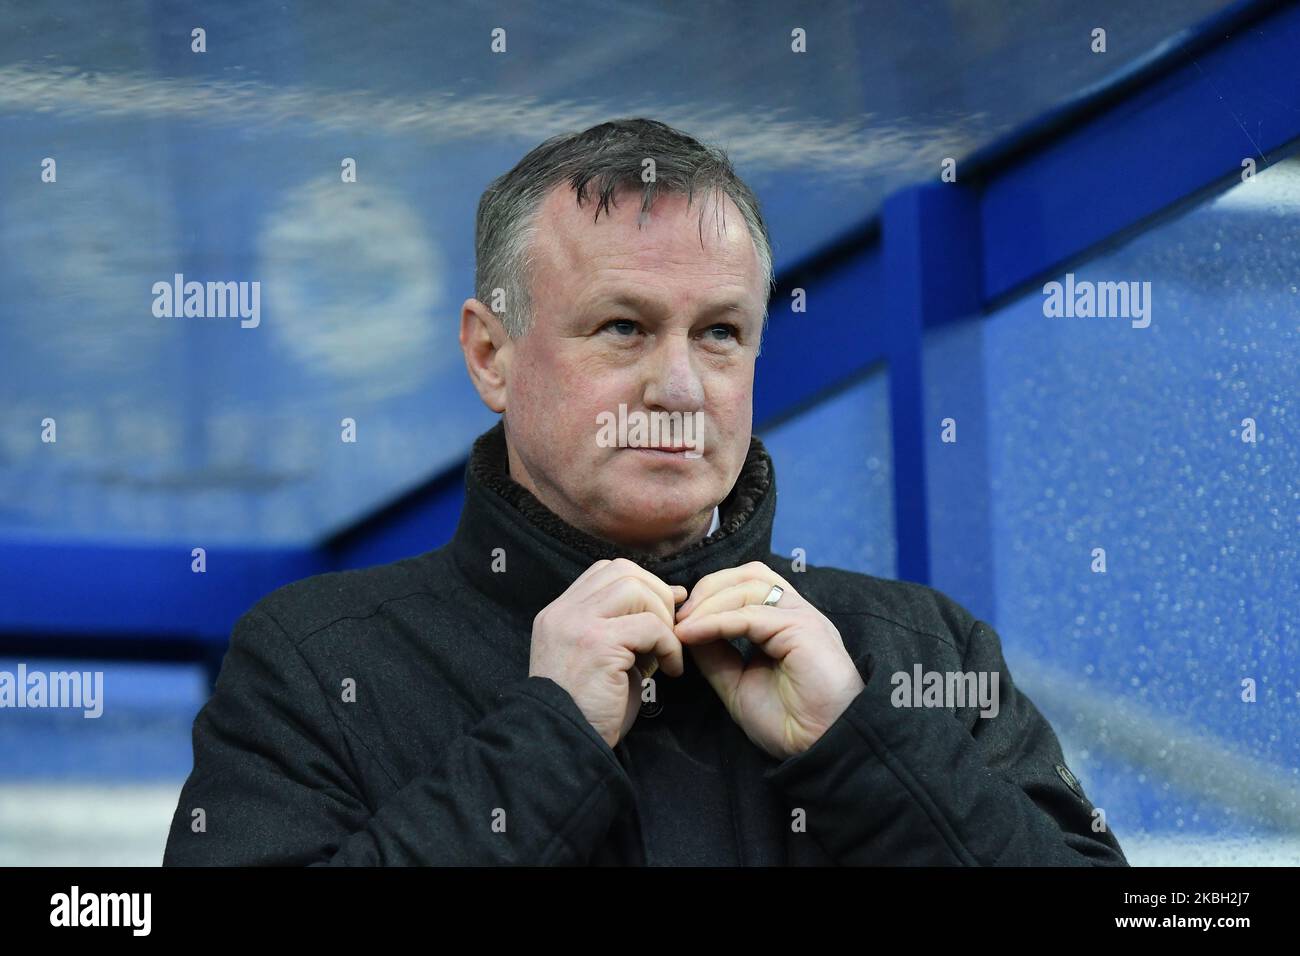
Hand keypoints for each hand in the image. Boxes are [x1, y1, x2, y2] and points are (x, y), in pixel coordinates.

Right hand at [530, 558, 685, 748]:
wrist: (559, 746)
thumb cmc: (586, 710)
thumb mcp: (599, 659)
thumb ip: (623, 627)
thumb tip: (674, 595)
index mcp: (559, 614)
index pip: (605, 571)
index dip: (641, 584)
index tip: (661, 612)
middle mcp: (564, 612)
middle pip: (623, 571)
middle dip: (657, 595)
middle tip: (669, 632)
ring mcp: (577, 624)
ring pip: (635, 589)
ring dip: (662, 617)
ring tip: (666, 650)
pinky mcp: (597, 644)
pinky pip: (649, 627)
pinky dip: (669, 646)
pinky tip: (670, 671)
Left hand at [674, 561, 864, 759]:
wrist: (819, 748)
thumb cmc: (789, 721)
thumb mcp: (737, 683)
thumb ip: (716, 654)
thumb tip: (686, 630)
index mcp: (785, 622)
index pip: (746, 585)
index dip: (709, 594)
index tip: (679, 621)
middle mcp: (796, 613)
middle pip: (749, 575)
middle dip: (708, 589)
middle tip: (678, 617)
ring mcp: (802, 617)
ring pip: (749, 587)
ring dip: (708, 603)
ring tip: (682, 627)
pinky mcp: (804, 629)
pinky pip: (751, 615)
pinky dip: (716, 621)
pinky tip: (692, 635)